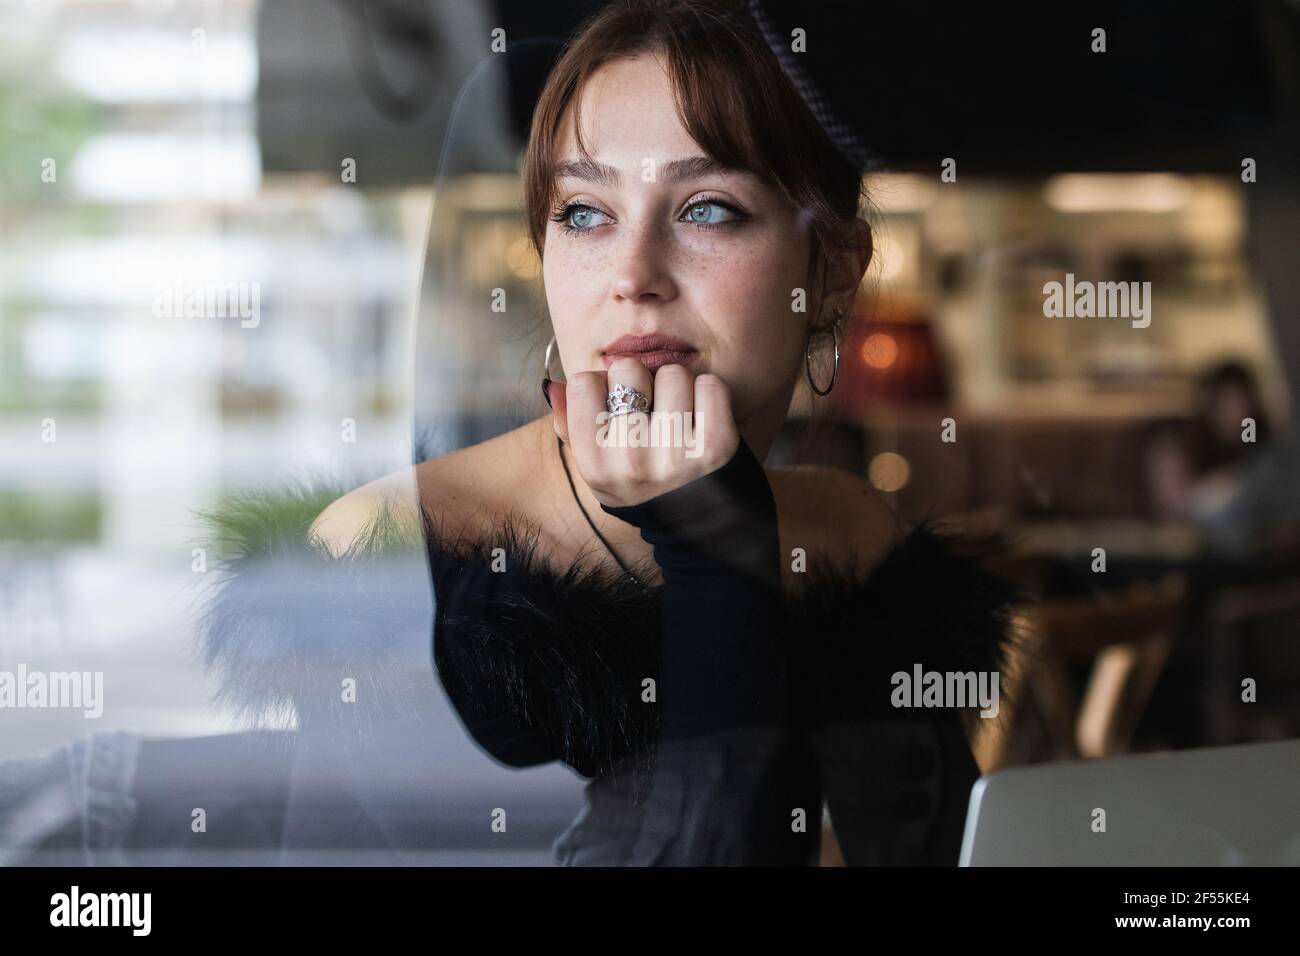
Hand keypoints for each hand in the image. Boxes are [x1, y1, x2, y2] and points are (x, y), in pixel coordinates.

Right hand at [548, 357, 740, 507]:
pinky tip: (702, 417)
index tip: (615, 407)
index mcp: (594, 463)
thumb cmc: (639, 481)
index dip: (601, 387)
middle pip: (627, 369)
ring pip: (672, 373)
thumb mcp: (597, 465)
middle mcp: (631, 460)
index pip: (584, 382)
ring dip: (677, 386)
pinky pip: (710, 385)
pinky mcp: (716, 446)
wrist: (696, 521)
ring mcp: (675, 454)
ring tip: (677, 415)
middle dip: (640, 381)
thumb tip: (553, 385)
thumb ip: (569, 424)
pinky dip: (708, 393)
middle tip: (649, 409)